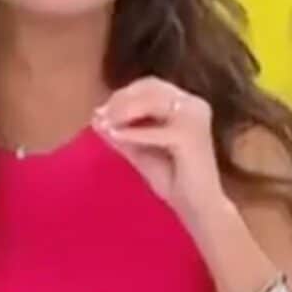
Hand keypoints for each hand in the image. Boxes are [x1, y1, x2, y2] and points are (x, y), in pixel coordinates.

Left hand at [92, 77, 227, 223]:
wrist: (197, 206)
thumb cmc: (172, 177)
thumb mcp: (139, 149)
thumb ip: (120, 131)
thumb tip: (94, 115)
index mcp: (186, 103)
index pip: (149, 85)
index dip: (123, 94)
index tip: (101, 110)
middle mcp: (194, 104)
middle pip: (150, 88)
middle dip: (120, 101)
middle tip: (100, 117)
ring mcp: (195, 118)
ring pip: (152, 102)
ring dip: (123, 112)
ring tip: (106, 125)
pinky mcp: (191, 136)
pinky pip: (154, 131)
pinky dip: (132, 133)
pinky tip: (115, 136)